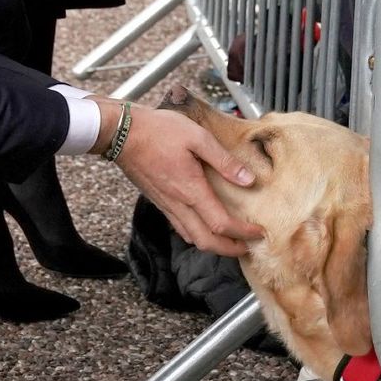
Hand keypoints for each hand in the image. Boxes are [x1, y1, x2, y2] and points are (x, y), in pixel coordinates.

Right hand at [112, 105, 261, 256]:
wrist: (121, 133)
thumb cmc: (157, 130)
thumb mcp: (197, 137)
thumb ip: (224, 160)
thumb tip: (248, 179)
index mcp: (191, 189)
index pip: (221, 224)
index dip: (243, 233)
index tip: (258, 232)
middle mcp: (178, 203)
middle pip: (205, 242)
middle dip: (229, 249)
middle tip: (247, 246)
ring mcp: (165, 204)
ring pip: (191, 238)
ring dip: (213, 245)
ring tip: (230, 239)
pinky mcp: (158, 201)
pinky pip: (179, 227)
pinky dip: (196, 234)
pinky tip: (204, 224)